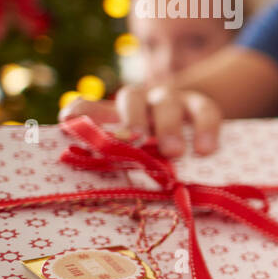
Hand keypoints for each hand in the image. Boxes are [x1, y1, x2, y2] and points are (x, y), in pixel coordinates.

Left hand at [59, 83, 222, 156]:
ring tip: (173, 152)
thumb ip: (115, 164)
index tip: (72, 126)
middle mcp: (140, 103)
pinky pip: (206, 111)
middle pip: (130, 97)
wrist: (196, 134)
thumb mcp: (132, 159)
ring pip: (167, 102)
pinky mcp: (201, 105)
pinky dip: (205, 129)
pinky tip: (205, 150)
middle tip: (136, 141)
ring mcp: (172, 101)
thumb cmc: (156, 156)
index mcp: (113, 116)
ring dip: (168, 126)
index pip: (87, 107)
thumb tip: (92, 181)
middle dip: (132, 118)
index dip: (79, 115)